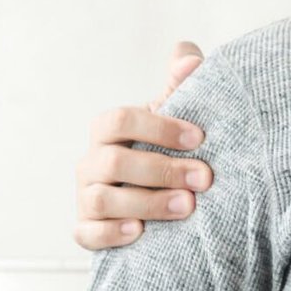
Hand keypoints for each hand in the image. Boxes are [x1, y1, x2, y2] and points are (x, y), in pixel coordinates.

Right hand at [74, 41, 213, 250]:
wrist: (163, 195)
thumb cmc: (169, 148)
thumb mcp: (177, 115)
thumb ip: (181, 85)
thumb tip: (189, 57)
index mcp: (111, 130)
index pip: (120, 120)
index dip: (158, 128)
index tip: (200, 138)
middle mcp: (93, 161)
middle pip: (111, 162)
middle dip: (161, 170)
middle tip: (204, 179)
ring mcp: (86, 196)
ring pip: (100, 200)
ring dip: (146, 203)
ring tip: (187, 206)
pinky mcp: (88, 229)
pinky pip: (86, 234)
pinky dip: (109, 233)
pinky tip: (139, 232)